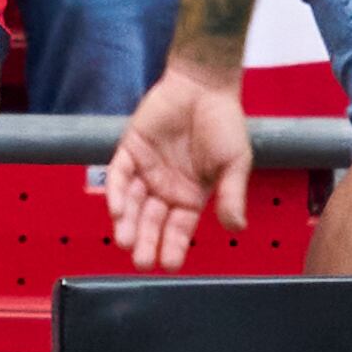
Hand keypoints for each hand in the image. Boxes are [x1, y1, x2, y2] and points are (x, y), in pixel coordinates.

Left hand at [101, 65, 253, 269]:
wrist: (204, 87)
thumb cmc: (224, 123)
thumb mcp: (235, 162)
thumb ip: (232, 195)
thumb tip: (236, 228)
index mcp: (191, 194)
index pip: (179, 227)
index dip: (174, 245)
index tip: (170, 264)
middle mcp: (165, 187)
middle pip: (151, 221)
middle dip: (146, 241)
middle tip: (142, 262)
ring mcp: (145, 171)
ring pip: (131, 204)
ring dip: (127, 223)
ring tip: (126, 242)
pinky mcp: (129, 151)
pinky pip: (118, 176)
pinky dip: (115, 193)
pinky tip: (116, 210)